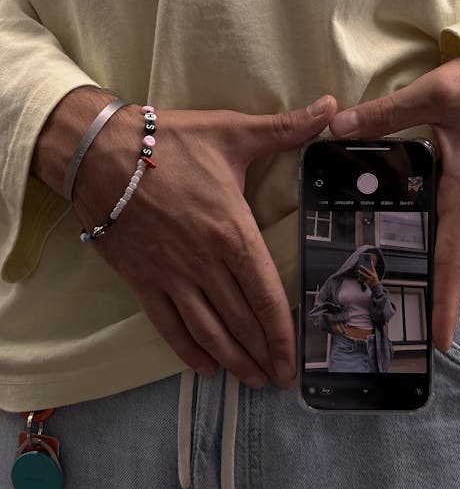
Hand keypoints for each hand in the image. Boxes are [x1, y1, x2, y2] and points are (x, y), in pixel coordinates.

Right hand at [36, 90, 335, 388]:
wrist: (98, 151)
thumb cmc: (168, 141)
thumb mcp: (232, 131)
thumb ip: (286, 128)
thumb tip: (332, 108)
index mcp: (232, 231)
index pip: (266, 295)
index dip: (283, 333)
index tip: (294, 360)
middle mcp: (205, 262)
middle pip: (241, 321)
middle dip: (263, 354)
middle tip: (278, 379)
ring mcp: (171, 275)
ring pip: (208, 331)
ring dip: (232, 359)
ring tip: (251, 379)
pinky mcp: (141, 280)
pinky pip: (168, 325)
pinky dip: (187, 349)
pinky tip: (203, 366)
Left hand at [330, 58, 459, 350]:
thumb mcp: (434, 95)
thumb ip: (385, 113)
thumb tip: (336, 127)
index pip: (452, 256)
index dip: (444, 300)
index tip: (439, 341)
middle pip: (445, 260)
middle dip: (429, 300)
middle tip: (405, 335)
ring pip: (441, 241)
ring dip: (423, 273)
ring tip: (393, 303)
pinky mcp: (458, 182)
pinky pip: (437, 219)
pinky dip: (418, 238)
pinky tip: (391, 245)